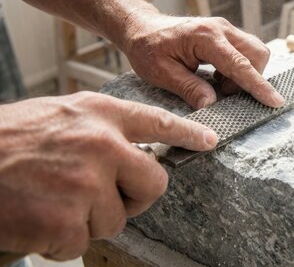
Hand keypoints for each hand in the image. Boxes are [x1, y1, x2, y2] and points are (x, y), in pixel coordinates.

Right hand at [0, 92, 216, 259]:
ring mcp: (86, 183)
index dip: (189, 133)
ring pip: (117, 218)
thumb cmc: (12, 139)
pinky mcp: (67, 221)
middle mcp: (102, 145)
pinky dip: (61, 239)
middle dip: (137, 196)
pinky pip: (82, 241)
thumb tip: (136, 151)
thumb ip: (103, 129)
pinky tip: (39, 218)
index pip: (159, 123)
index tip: (209, 141)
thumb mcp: (63, 116)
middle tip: (109, 196)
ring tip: (55, 200)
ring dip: (89, 218)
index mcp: (101, 115)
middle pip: (154, 182)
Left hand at [120, 14, 284, 109]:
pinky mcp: (226, 33)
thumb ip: (189, 88)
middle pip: (257, 54)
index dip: (257, 85)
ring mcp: (225, 28)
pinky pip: (246, 51)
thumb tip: (211, 104)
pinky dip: (240, 68)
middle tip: (224, 92)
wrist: (142, 28)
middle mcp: (221, 29)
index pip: (239, 64)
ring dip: (246, 73)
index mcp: (205, 38)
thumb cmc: (148, 49)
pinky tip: (219, 76)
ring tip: (219, 84)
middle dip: (251, 79)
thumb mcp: (161, 74)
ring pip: (255, 52)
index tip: (274, 101)